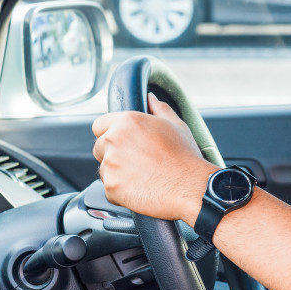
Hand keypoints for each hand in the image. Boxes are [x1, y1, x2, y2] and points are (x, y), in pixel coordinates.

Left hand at [92, 93, 216, 223]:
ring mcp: (110, 164)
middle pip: (99, 148)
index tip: (125, 143)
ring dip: (117, 173)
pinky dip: (121, 191)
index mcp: (127, 121)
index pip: (100, 125)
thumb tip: (151, 99)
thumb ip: (159, 109)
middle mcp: (114, 140)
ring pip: (104, 169)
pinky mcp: (111, 186)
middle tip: (138, 162)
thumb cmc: (186, 157)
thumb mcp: (177, 126)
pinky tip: (141, 188)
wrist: (190, 187)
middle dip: (114, 154)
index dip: (111, 134)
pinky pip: (109, 188)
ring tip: (143, 176)